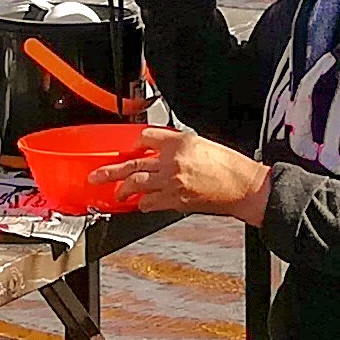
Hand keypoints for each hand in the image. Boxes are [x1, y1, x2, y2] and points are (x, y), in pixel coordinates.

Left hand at [88, 123, 269, 222]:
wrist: (243, 187)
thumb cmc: (229, 166)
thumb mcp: (201, 144)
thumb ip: (177, 146)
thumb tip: (159, 152)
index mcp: (179, 141)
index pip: (146, 137)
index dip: (136, 143)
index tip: (130, 148)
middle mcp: (172, 160)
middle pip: (133, 163)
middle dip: (111, 171)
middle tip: (96, 175)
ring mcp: (171, 182)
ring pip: (136, 184)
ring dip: (122, 189)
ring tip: (114, 192)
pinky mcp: (175, 200)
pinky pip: (150, 202)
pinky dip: (142, 202)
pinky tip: (139, 203)